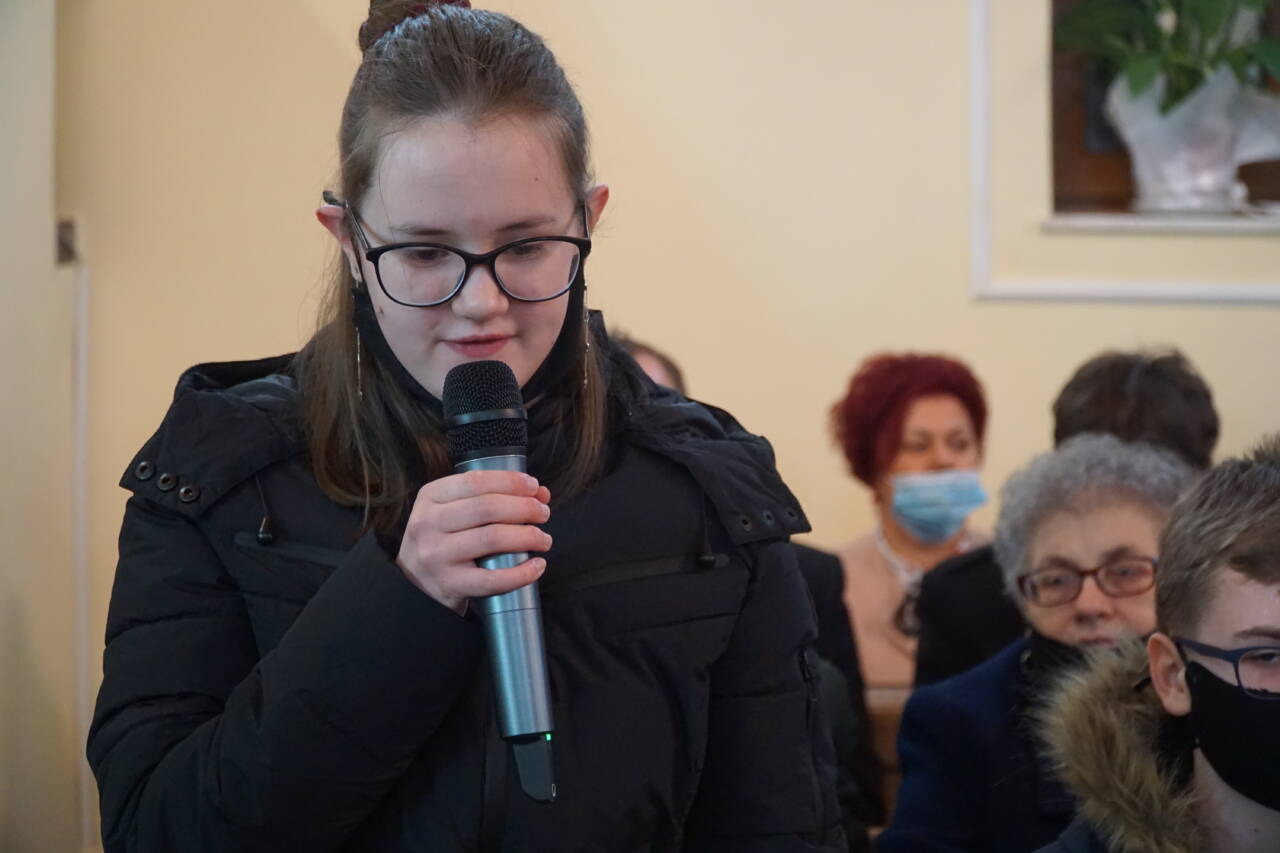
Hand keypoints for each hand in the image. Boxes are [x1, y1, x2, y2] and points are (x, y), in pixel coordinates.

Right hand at [396, 470, 551, 613]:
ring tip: (544, 539)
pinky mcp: (449, 585)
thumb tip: (539, 492)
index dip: (510, 481)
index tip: (534, 487)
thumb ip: (491, 496)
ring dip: (529, 537)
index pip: (475, 480)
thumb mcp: (452, 511)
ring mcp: (436, 556)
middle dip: (525, 508)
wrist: (415, 586)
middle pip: (488, 507)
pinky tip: (537, 566)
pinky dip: (522, 573)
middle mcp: (428, 524)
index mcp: (430, 497)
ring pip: (493, 538)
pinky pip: (493, 579)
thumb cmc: (443, 540)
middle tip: (543, 513)